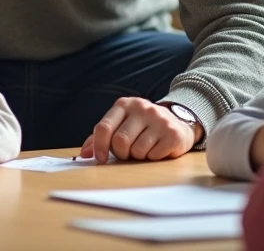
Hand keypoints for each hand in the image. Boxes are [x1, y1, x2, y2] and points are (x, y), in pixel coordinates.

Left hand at [79, 97, 198, 162]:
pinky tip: (157, 148)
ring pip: (137, 150)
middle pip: (120, 141)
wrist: (178, 122)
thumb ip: (101, 137)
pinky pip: (153, 155)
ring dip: (138, 156)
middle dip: (121, 153)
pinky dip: (152, 157)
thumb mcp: (121, 124)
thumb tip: (84, 154)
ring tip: (144, 148)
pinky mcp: (172, 133)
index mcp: (125, 104)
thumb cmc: (143, 127)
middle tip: (128, 153)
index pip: (104, 127)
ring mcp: (159, 119)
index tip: (100, 159)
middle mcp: (142, 108)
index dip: (98, 147)